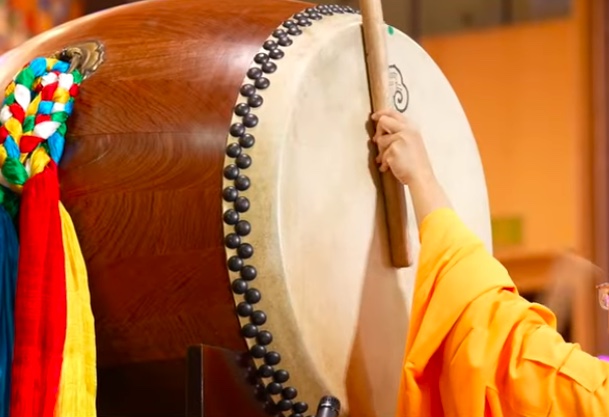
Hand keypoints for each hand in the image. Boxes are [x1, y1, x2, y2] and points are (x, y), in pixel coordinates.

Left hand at [371, 109, 450, 224]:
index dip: (382, 113)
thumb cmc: (416, 163)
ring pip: (380, 140)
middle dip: (378, 131)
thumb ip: (400, 134)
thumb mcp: (412, 142)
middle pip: (383, 121)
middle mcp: (406, 130)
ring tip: (388, 160)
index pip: (394, 113)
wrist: (421, 176)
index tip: (375, 116)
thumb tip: (380, 133)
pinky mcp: (393, 150)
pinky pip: (381, 155)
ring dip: (382, 152)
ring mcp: (400, 139)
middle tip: (376, 140)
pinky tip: (388, 167)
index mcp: (412, 127)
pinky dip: (384, 162)